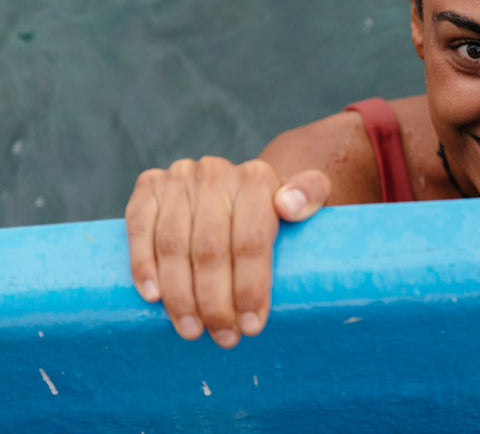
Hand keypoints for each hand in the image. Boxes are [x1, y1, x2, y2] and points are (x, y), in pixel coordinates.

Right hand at [124, 156, 329, 346]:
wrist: (237, 186)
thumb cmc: (274, 207)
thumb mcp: (307, 196)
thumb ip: (310, 192)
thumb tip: (288, 205)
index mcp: (256, 178)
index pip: (251, 241)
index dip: (250, 287)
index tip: (252, 326)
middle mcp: (216, 172)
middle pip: (211, 249)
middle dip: (216, 302)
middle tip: (223, 337)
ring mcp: (180, 177)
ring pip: (174, 245)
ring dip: (180, 295)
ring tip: (192, 330)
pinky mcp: (148, 186)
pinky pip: (139, 228)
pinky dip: (143, 264)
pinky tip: (152, 297)